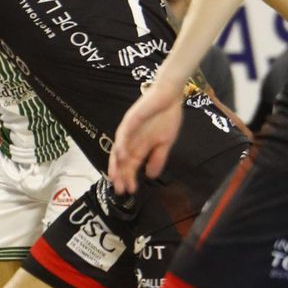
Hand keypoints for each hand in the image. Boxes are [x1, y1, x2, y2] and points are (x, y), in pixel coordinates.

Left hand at [109, 77, 184, 193]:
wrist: (170, 97)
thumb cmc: (167, 117)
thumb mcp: (165, 143)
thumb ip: (158, 159)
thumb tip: (150, 176)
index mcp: (141, 146)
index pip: (131, 165)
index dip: (130, 178)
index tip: (131, 190)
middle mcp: (132, 140)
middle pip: (122, 161)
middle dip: (121, 176)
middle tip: (120, 190)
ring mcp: (129, 131)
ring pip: (118, 150)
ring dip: (117, 164)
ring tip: (116, 177)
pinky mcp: (130, 120)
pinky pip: (123, 134)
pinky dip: (121, 145)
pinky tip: (122, 156)